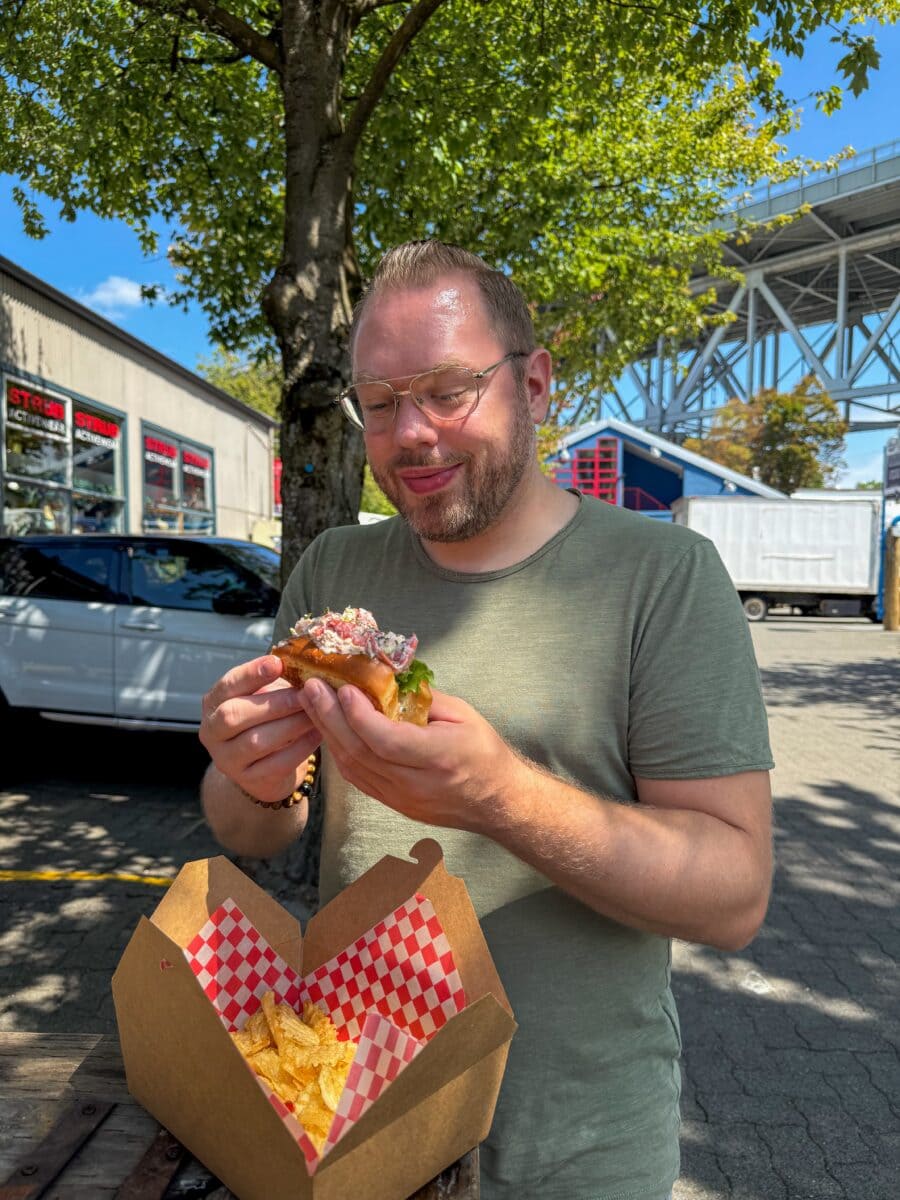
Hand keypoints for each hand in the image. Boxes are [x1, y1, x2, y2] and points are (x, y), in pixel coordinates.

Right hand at [200, 655, 321, 802]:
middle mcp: (212, 731)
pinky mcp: (249, 780)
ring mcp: (227, 759)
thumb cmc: (266, 720)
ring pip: (255, 742)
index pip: (228, 685)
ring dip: (290, 725)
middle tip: (305, 694)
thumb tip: (302, 661)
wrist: (263, 768)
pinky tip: (318, 735)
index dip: (251, 673)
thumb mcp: (263, 696)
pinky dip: (300, 748)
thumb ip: (275, 681)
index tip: (278, 663)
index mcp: (214, 703)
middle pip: (234, 715)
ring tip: (315, 713)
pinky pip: (275, 764)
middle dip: (273, 703)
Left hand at [298, 679, 527, 832]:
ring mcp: (401, 799)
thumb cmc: (485, 753)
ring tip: (312, 703)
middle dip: (330, 717)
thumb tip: (385, 677)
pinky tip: (329, 728)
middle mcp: (416, 783)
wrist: (498, 802)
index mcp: (440, 757)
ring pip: (353, 767)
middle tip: (311, 687)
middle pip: (361, 752)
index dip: (360, 716)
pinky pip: (357, 778)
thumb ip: (423, 699)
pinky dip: (339, 751)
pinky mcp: (393, 804)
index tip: (343, 689)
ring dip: (327, 732)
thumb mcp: (463, 716)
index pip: (388, 740)